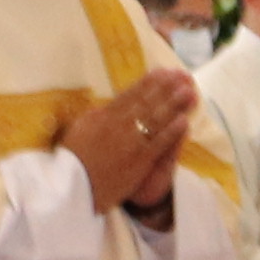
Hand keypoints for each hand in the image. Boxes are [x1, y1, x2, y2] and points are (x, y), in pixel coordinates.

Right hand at [60, 72, 194, 212]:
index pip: (129, 95)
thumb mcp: (78, 131)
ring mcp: (129, 142)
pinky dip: (172, 131)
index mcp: (101, 115)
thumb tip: (104, 107)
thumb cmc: (71, 162)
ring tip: (188, 91)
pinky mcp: (138, 161)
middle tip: (181, 75)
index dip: (148, 82)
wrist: (71, 188)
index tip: (161, 71)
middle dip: (165, 87)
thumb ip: (94, 118)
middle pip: (146, 102)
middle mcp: (117, 124)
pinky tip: (184, 121)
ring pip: (155, 119)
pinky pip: (159, 143)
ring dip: (173, 104)